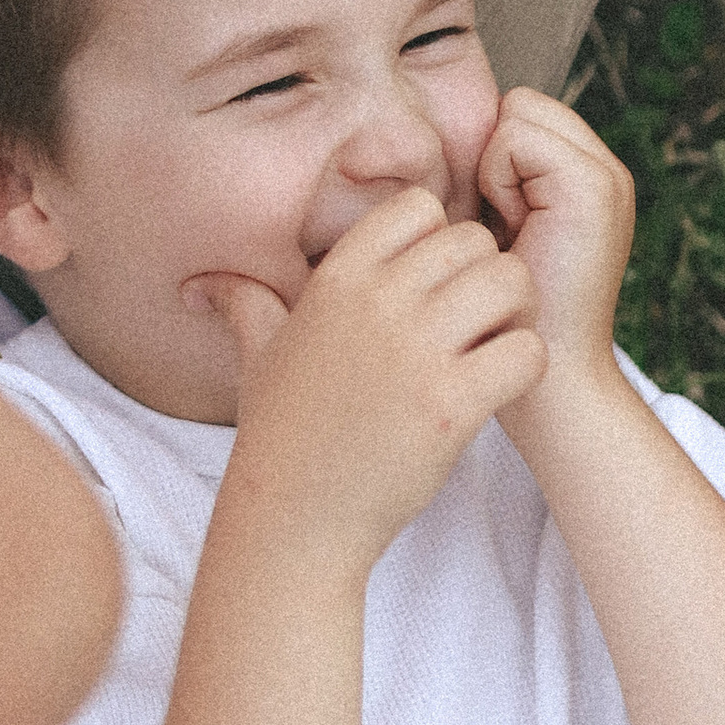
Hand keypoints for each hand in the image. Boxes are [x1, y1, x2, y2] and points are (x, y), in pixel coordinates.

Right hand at [187, 188, 544, 571]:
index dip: (439, 240)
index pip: (419, 207)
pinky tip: (497, 390)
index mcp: (337, 280)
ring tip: (492, 350)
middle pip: (475, 242)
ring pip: (511, 283)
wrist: (295, 518)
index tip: (433, 285)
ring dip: (515, 315)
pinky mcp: (451, 404)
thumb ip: (245, 304)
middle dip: (485, 278)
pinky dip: (525, 367)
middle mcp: (376, 304)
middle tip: (475, 323)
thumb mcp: (258, 357)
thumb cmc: (282, 434)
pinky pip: (526, 351)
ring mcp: (415, 352)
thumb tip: (198, 284)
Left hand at [476, 87, 635, 401]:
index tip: (499, 221)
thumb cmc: (502, 315)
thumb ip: (499, 184)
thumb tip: (450, 141)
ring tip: (513, 230)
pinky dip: (499, 178)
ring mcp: (606, 175)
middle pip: (519, 104)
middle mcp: (606, 170)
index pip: (521, 112)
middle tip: (506, 224)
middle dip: (495, 156)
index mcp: (587, 180)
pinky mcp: (592, 186)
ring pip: (517, 113)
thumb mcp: (500, 235)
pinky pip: (515, 135)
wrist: (549, 380)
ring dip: (494, 169)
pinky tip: (516, 230)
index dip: (494, 157)